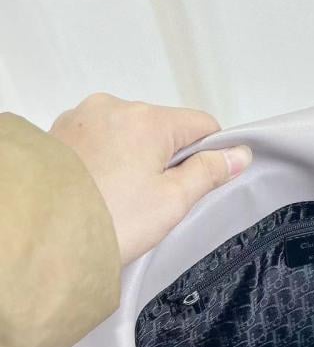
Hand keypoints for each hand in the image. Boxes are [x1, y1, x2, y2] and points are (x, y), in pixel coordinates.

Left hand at [49, 94, 251, 264]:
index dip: (209, 154)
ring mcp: (81, 118)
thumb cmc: (108, 221)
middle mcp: (112, 108)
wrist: (42, 238)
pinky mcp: (58, 134)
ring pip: (128, 135)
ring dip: (133, 159)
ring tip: (120, 199)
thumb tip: (238, 154)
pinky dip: (104, 161)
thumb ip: (209, 172)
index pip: (201, 124)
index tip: (201, 182)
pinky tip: (99, 191)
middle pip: (162, 129)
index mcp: (147, 119)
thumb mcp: (172, 201)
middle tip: (155, 201)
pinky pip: (98, 141)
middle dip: (166, 159)